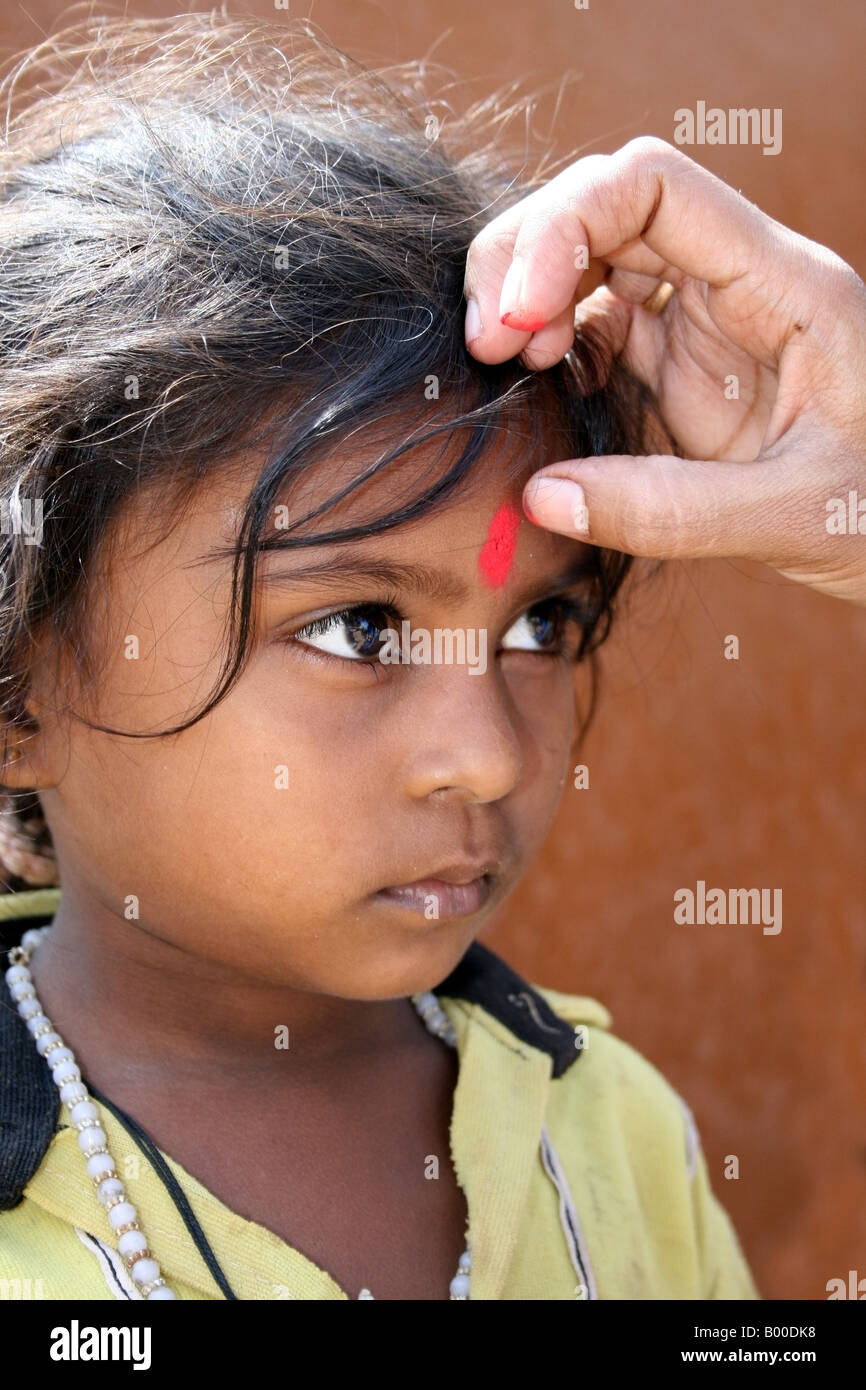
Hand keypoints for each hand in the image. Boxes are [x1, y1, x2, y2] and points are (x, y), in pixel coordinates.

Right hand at [462, 136, 865, 605]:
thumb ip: (669, 512)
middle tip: (488, 340)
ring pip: (598, 260)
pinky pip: (605, 326)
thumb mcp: (796, 516)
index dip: (567, 225)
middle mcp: (741, 284)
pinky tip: (540, 386)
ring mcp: (711, 322)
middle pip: (609, 208)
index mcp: (784, 284)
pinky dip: (557, 346)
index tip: (519, 314)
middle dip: (531, 255)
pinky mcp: (690, 368)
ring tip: (501, 360)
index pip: (655, 187)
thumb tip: (541, 497)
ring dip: (534, 296)